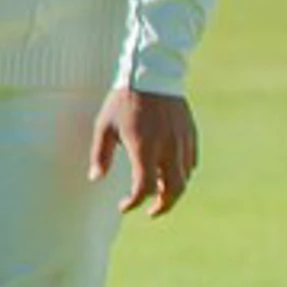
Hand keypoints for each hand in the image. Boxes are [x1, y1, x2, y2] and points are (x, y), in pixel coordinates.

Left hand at [89, 88, 197, 216]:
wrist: (152, 73)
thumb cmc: (123, 100)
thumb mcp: (103, 126)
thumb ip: (100, 155)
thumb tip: (95, 178)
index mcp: (144, 148)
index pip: (145, 187)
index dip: (133, 202)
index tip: (123, 206)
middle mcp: (168, 148)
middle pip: (174, 190)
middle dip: (163, 206)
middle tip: (151, 212)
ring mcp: (183, 141)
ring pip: (185, 177)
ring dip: (172, 190)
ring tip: (158, 193)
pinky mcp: (191, 134)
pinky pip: (191, 163)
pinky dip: (181, 174)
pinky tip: (169, 174)